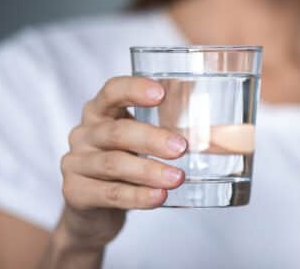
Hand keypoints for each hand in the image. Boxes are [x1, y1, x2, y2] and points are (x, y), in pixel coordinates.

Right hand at [58, 76, 186, 248]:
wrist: (91, 210)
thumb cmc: (124, 166)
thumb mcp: (138, 144)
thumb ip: (165, 132)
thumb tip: (223, 133)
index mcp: (99, 113)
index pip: (111, 92)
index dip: (134, 89)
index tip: (161, 93)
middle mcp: (84, 134)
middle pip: (116, 132)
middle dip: (151, 138)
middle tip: (181, 148)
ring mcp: (76, 163)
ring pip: (114, 164)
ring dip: (149, 171)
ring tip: (177, 178)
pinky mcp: (76, 193)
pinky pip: (110, 193)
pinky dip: (137, 196)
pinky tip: (158, 197)